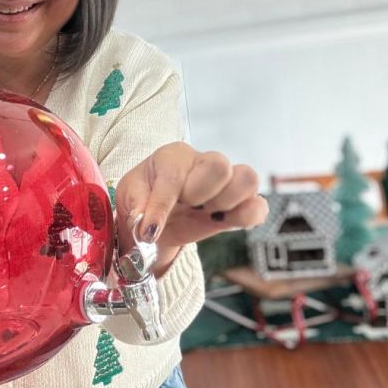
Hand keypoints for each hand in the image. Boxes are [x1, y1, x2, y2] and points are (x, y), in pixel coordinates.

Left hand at [115, 142, 268, 275]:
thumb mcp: (128, 200)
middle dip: (200, 194)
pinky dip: (247, 217)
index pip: (174, 176)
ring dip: (225, 203)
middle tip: (185, 207)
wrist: (154, 222)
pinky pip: (259, 206)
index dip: (161, 206)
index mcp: (173, 156)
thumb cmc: (141, 201)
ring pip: (247, 179)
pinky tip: (222, 222)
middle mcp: (203, 162)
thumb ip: (136, 208)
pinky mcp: (240, 203)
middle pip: (220, 166)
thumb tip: (147, 225)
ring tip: (204, 214)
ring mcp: (226, 181)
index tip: (148, 232)